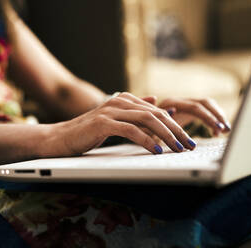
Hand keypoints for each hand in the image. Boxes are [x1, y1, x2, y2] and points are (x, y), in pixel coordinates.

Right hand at [44, 92, 196, 156]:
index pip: (156, 111)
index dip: (174, 124)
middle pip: (155, 114)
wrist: (60, 137)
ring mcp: (110, 111)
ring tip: (178, 148)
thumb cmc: (87, 131)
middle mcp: (119, 102)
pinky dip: (145, 139)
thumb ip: (135, 111)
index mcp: (124, 100)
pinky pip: (130, 130)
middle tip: (189, 144)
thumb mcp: (115, 120)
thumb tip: (157, 101)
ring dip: (165, 135)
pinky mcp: (102, 123)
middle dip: (175, 130)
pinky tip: (156, 149)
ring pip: (146, 120)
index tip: (187, 138)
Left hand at [143, 96, 230, 135]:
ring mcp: (182, 104)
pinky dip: (212, 119)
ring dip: (217, 116)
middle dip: (216, 116)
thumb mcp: (146, 127)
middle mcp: (178, 101)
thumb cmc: (140, 127)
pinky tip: (216, 132)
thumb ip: (156, 121)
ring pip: (206, 105)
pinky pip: (204, 111)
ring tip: (225, 130)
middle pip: (204, 103)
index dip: (208, 118)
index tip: (218, 129)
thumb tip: (174, 112)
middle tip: (226, 130)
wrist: (135, 123)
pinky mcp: (185, 110)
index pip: (195, 107)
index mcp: (170, 103)